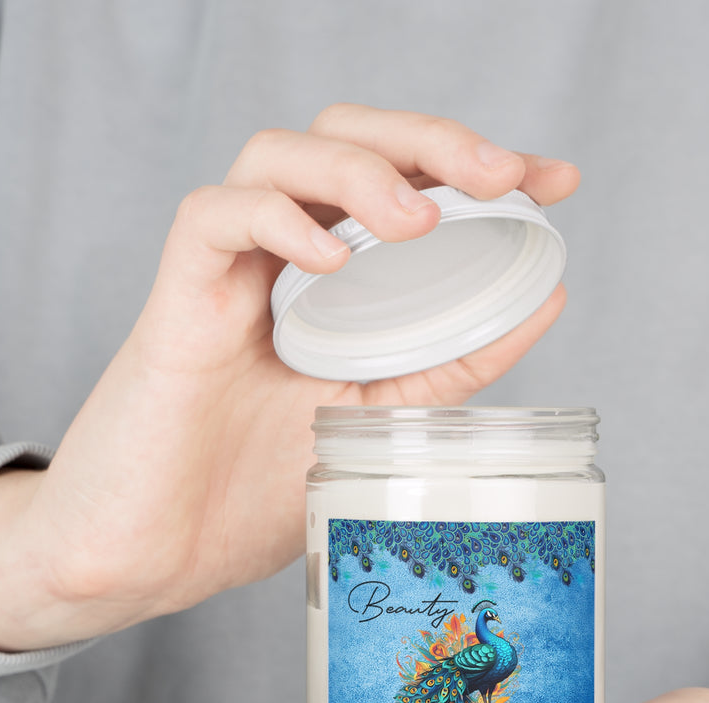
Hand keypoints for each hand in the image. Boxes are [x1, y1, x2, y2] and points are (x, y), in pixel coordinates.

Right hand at [0, 104, 578, 650]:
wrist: (154, 558)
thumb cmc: (246, 496)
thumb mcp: (378, 424)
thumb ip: (447, 364)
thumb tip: (542, 305)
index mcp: (332, 289)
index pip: (403, 185)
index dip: (477, 164)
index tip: (554, 179)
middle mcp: (280, 266)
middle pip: (346, 139)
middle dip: (430, 140)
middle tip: (500, 174)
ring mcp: (227, 279)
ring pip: (279, 156)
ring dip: (358, 169)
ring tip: (417, 221)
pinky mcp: (176, 304)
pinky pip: (213, 219)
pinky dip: (275, 219)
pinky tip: (327, 257)